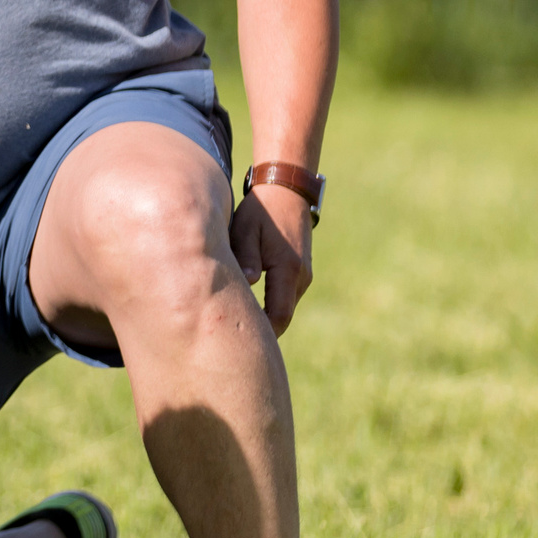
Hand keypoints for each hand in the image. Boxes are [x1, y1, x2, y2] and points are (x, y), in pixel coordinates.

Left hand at [229, 184, 313, 335]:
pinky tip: (247, 308)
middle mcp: (301, 276)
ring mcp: (303, 275)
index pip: (280, 316)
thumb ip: (246, 257)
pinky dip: (270, 305)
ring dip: (265, 317)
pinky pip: (285, 296)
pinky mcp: (300, 272)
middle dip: (262, 331)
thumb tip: (248, 282)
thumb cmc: (260, 211)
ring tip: (237, 327)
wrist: (286, 192)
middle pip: (282, 316)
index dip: (264, 335)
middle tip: (234, 344)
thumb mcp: (246, 230)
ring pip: (284, 307)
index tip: (242, 344)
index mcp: (288, 269)